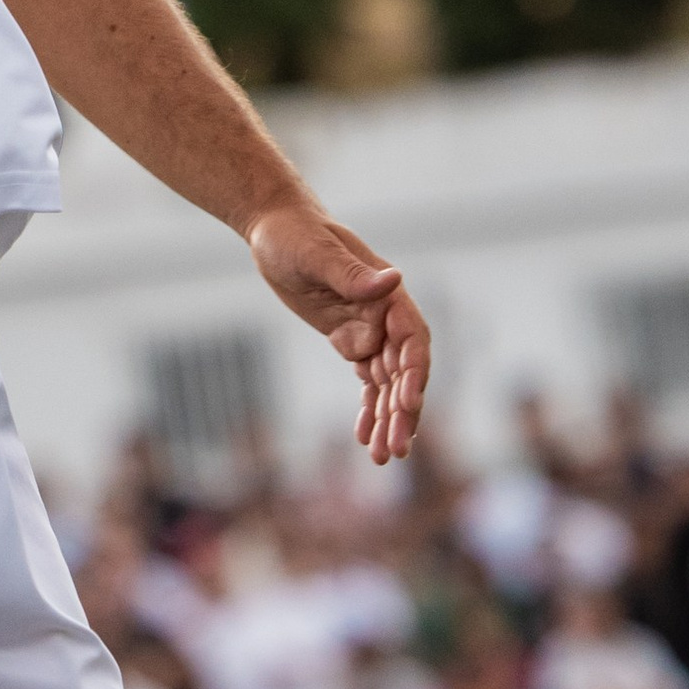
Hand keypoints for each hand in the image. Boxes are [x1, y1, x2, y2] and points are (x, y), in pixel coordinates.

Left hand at [248, 194, 430, 465]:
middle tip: (395, 449)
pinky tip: (365, 439)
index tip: (406, 404)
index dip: (414, 374)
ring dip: (388, 420)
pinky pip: (367, 382)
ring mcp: (370, 330)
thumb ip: (352, 274)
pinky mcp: (350, 340)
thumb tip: (392, 279)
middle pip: (404, 372)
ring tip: (384, 457)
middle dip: (402, 412)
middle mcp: (386, 316)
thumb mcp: (316, 253)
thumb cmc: (295, 234)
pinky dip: (369, 409)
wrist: (273, 231)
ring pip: (387, 384)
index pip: (413, 341)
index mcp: (388, 295)